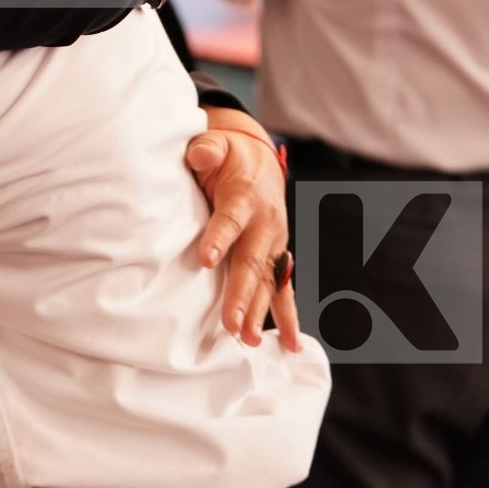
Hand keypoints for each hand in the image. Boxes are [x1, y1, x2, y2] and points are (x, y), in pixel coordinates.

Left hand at [186, 108, 299, 351]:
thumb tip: (199, 153)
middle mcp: (265, 225)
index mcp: (246, 197)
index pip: (230, 220)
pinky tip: (289, 344)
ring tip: (248, 339)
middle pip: (251, 261)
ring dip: (259, 311)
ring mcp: (274, 244)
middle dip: (241, 293)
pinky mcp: (276, 257)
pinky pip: (282, 290)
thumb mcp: (216, 143)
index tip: (204, 259)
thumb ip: (207, 148)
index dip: (219, 238)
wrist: (258, 160)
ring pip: (267, 282)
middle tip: (230, 322)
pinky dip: (286, 317)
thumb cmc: (229, 156)